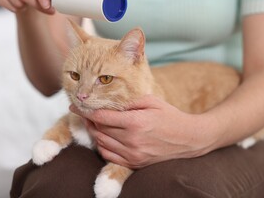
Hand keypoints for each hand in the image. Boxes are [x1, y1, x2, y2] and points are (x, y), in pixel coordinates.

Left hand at [70, 95, 217, 168]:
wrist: (188, 140)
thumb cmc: (170, 116)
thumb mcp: (151, 101)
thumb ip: (129, 100)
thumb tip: (107, 99)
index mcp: (136, 122)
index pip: (101, 116)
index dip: (84, 109)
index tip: (74, 104)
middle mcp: (132, 140)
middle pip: (98, 129)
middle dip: (87, 119)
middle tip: (84, 111)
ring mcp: (133, 154)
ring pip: (101, 143)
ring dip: (94, 132)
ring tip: (93, 122)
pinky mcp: (134, 163)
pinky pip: (109, 155)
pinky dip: (102, 145)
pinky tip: (104, 136)